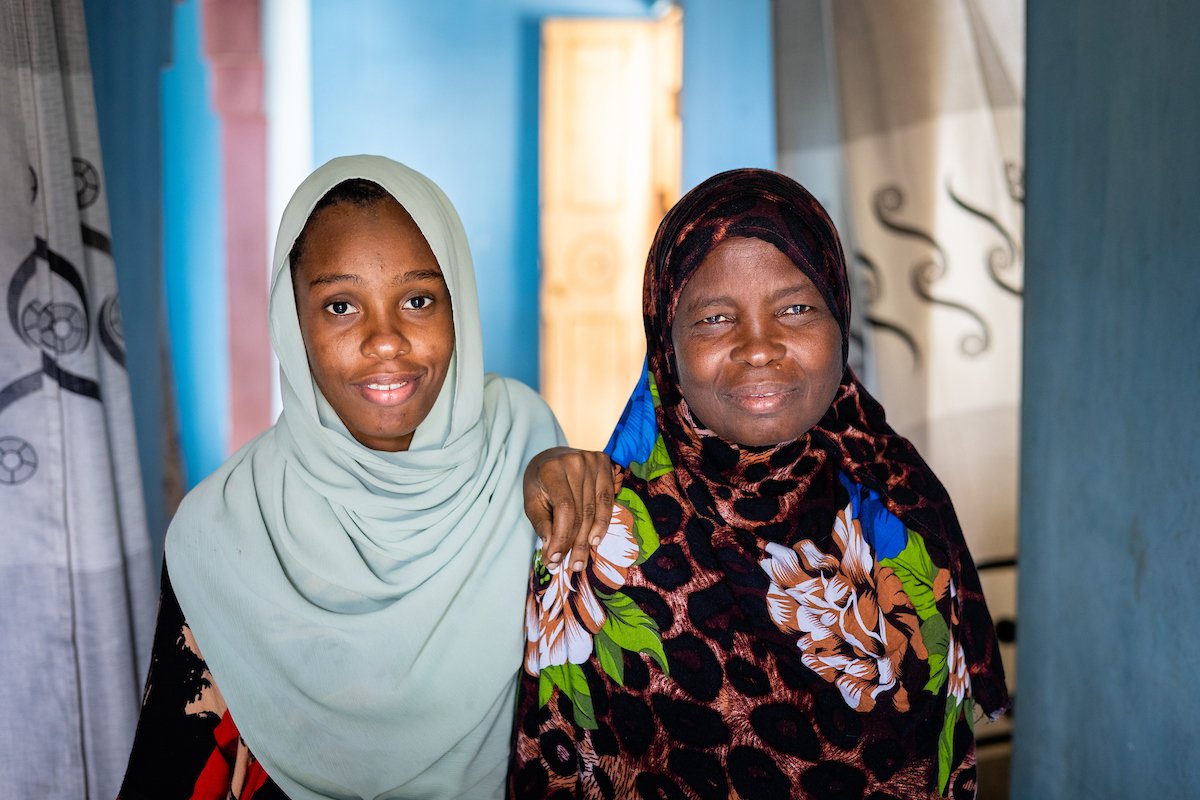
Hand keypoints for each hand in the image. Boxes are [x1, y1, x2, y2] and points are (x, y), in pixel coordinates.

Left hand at [524, 447, 620, 571]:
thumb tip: (553, 555)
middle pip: (581, 511)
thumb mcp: (533, 504)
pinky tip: (595, 540)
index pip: (564, 509)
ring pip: (594, 509)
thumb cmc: (539, 484)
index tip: (555, 558)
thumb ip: (543, 526)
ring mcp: (593, 461)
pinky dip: (602, 522)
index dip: (562, 536)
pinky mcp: (605, 463)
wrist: (550, 458)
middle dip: (575, 543)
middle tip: (571, 566)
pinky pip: (607, 500)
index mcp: (552, 468)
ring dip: (588, 539)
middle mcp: (575, 461)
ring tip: (580, 561)